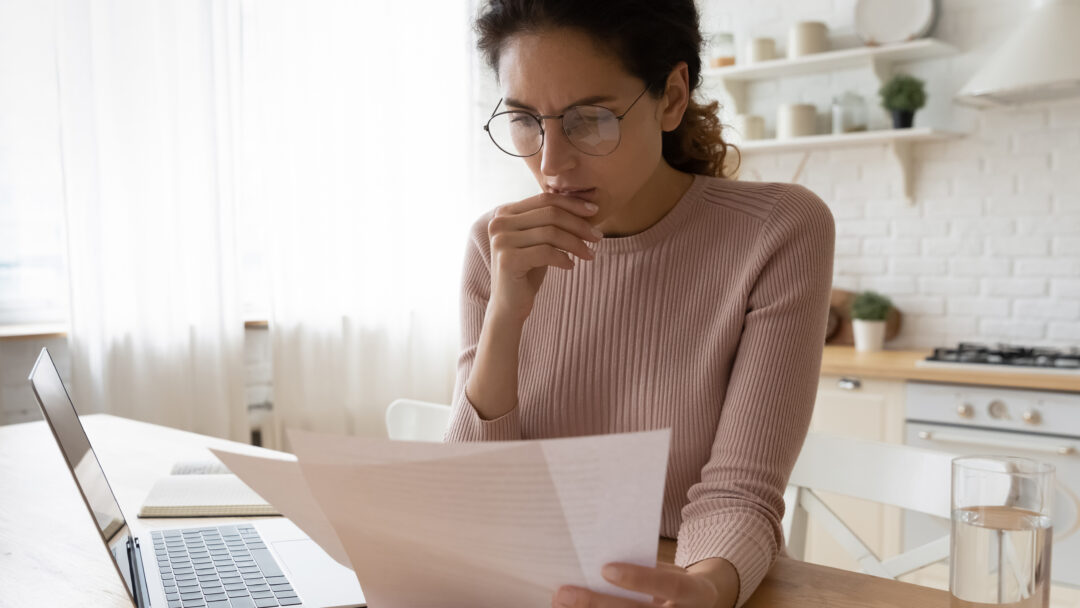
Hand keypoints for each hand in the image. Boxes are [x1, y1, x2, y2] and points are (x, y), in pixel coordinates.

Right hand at [486, 193, 601, 322]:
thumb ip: (550, 220)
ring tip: (589, 254)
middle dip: (579, 224)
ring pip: (551, 233)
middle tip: (598, 236)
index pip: (544, 199)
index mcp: (504, 212)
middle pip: (550, 214)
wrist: (510, 304)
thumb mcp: (539, 240)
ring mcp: (501, 241)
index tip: (594, 211)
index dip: (572, 203)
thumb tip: (585, 203)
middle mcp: (499, 223)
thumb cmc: (528, 270)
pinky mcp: (508, 260)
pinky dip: (564, 258)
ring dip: (576, 243)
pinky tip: (571, 266)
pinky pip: (546, 253)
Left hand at [552, 562, 721, 607]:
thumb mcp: (670, 569)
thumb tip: (597, 564)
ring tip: (560, 604)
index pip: (670, 585)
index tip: (605, 569)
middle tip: (564, 593)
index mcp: (695, 592)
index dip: (639, 579)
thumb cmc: (676, 582)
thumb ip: (644, 567)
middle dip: (597, 605)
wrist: (699, 605)